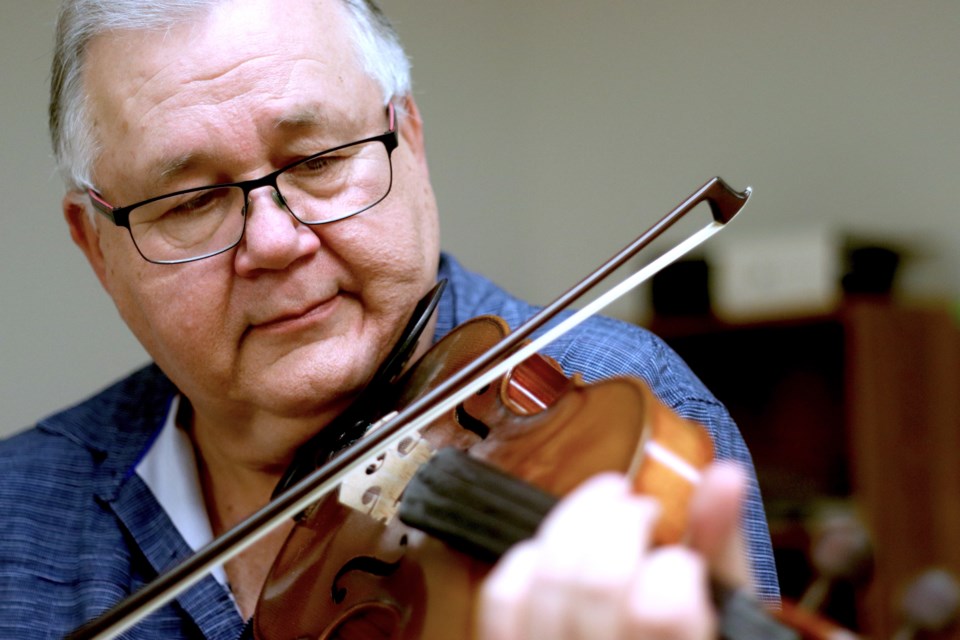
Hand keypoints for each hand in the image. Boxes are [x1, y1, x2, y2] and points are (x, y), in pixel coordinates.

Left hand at [476, 462, 747, 639]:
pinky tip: (560, 549)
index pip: (661, 608)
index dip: (674, 565)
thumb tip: (726, 472)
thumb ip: (720, 543)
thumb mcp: (723, 604)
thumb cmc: (688, 632)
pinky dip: (529, 556)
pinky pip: (502, 595)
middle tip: (644, 512)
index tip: (682, 558)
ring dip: (579, 521)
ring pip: (547, 577)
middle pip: (597, 581)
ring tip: (608, 511)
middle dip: (624, 523)